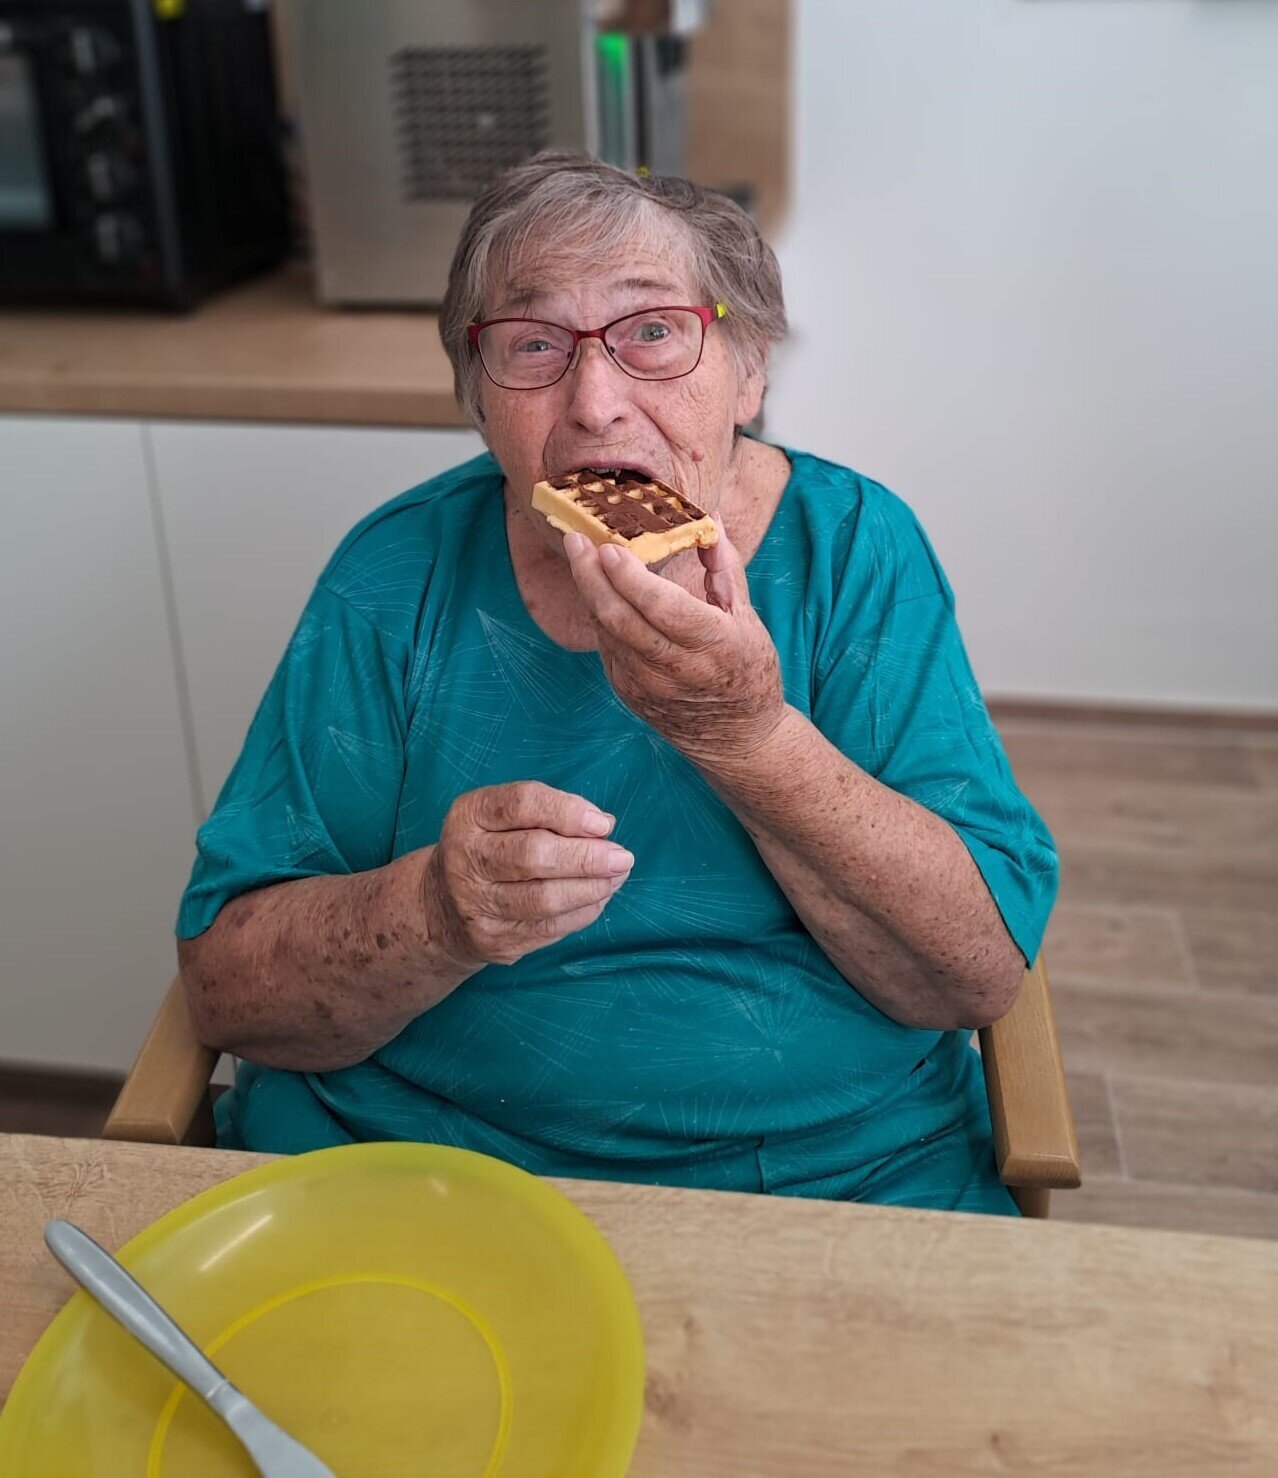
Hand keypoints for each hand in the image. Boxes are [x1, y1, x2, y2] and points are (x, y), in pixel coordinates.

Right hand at [423, 781, 632, 968]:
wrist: (441, 908)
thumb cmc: (489, 849)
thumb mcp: (503, 818)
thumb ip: (550, 812)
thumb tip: (603, 825)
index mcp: (469, 816)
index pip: (520, 804)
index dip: (567, 811)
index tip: (603, 824)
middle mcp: (466, 858)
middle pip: (533, 855)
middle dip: (586, 856)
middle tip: (622, 856)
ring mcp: (476, 904)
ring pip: (544, 899)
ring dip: (591, 888)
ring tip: (617, 875)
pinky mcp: (493, 940)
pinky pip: (549, 928)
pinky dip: (583, 912)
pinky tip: (599, 897)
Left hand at [563, 519, 786, 766]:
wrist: (736, 739)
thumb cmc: (748, 671)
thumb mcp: (748, 619)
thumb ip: (724, 567)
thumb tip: (710, 518)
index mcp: (713, 645)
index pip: (662, 607)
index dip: (631, 576)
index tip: (610, 545)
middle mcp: (675, 668)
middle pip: (619, 617)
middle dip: (591, 574)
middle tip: (575, 539)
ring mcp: (646, 684)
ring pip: (606, 629)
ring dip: (589, 590)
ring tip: (579, 554)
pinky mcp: (627, 692)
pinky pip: (606, 645)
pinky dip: (599, 613)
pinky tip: (596, 589)